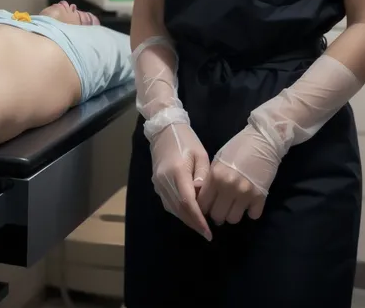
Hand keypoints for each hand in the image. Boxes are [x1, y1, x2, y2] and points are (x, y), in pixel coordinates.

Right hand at [150, 123, 212, 240]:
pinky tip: (189, 213)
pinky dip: (179, 211)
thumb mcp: (200, 154)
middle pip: (179, 209)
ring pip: (172, 209)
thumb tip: (202, 197)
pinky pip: (168, 203)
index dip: (198, 219)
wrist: (164, 129)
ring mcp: (158, 184)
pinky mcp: (156, 184)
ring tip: (201, 226)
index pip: (188, 202)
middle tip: (207, 233)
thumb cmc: (186, 140)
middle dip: (193, 223)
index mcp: (177, 171)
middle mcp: (165, 181)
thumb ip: (202, 176)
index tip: (208, 231)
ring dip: (186, 219)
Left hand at [198, 123, 280, 225]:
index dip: (204, 207)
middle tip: (222, 206)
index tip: (208, 205)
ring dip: (233, 213)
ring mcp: (245, 193)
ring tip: (236, 204)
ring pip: (233, 219)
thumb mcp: (218, 160)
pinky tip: (250, 201)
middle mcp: (229, 187)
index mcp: (216, 176)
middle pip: (217, 216)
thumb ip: (211, 180)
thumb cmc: (239, 147)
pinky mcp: (261, 197)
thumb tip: (205, 199)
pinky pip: (252, 216)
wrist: (264, 140)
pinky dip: (250, 211)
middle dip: (218, 213)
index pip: (202, 204)